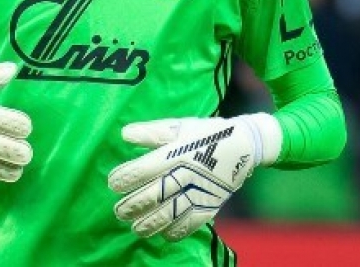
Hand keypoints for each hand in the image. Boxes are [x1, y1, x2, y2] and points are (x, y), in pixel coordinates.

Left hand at [108, 113, 281, 240]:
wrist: (247, 144)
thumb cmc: (208, 133)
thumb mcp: (181, 126)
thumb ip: (152, 132)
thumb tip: (124, 134)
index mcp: (177, 152)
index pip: (144, 169)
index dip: (125, 178)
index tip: (113, 184)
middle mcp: (186, 174)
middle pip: (154, 195)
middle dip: (132, 205)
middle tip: (119, 211)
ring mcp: (200, 192)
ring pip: (170, 214)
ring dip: (150, 224)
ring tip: (135, 228)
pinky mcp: (211, 205)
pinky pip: (191, 224)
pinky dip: (176, 231)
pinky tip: (163, 234)